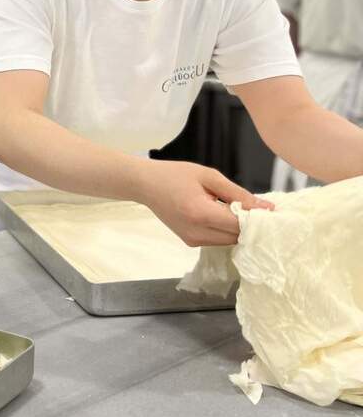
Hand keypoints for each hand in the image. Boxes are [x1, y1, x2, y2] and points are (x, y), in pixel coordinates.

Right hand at [134, 160, 273, 246]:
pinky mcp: (190, 242)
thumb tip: (267, 208)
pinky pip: (218, 239)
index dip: (259, 219)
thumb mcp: (209, 176)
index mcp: (201, 214)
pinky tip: (220, 214)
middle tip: (253, 206)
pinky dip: (225, 229)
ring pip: (229, 241)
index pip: (241, 225)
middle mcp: (197, 233)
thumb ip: (239, 193)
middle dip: (249, 224)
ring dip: (237, 227)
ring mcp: (192, 240)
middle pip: (237, 237)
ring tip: (232, 207)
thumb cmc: (175, 175)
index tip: (271, 210)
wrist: (145, 185)